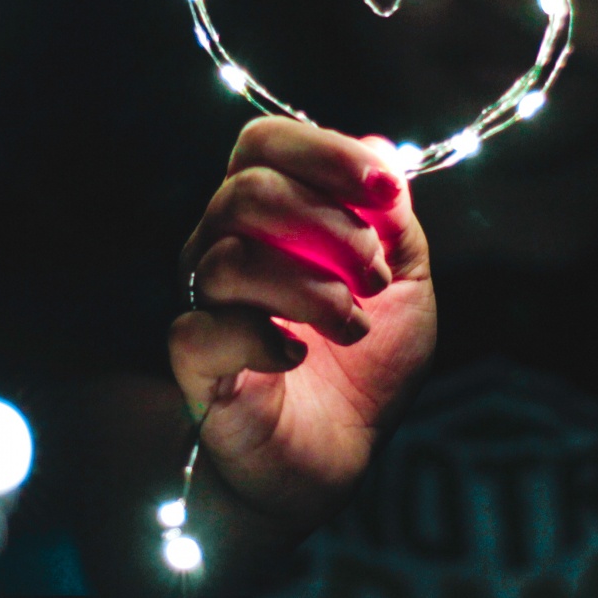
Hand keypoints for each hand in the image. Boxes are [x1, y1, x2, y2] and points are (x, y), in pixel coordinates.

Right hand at [169, 117, 435, 541]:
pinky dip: (267, 340)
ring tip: (352, 327)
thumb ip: (391, 217)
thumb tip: (376, 146)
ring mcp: (203, 300)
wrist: (341, 456)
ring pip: (233, 257)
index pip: (264, 142)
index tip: (386, 192)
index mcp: (268, 212)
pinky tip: (297, 357)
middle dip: (333, 230)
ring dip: (314, 291)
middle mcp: (222, 242)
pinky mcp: (193, 361)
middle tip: (374, 280)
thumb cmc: (366, 361)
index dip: (325, 153)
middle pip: (249, 191)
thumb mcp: (404, 281)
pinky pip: (206, 328)